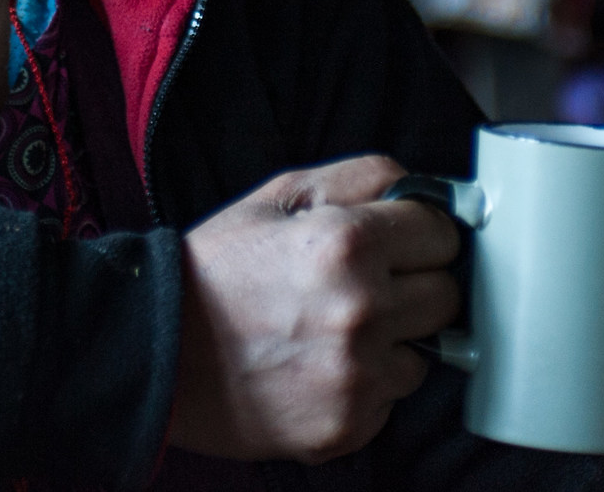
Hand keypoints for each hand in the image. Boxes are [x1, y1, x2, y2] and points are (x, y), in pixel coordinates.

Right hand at [168, 155, 461, 463]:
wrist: (158, 352)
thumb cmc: (215, 272)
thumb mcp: (275, 198)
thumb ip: (358, 178)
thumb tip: (421, 187)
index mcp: (347, 243)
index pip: (442, 234)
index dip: (417, 234)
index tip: (396, 242)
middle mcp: (362, 311)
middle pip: (446, 296)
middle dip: (412, 285)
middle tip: (361, 287)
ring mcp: (357, 376)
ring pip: (425, 352)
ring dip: (392, 340)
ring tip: (333, 330)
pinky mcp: (348, 426)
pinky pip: (391, 399)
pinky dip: (367, 385)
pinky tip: (320, 367)